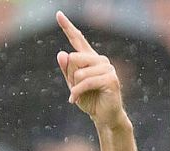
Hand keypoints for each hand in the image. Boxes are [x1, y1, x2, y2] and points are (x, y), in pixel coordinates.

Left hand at [54, 11, 125, 127]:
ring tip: (77, 96)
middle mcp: (100, 60)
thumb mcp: (73, 85)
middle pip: (74, 58)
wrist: (103, 117)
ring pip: (79, 72)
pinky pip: (85, 82)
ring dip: (74, 87)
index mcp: (90, 58)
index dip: (67, 27)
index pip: (77, 39)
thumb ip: (67, 70)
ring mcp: (107, 68)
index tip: (58, 14)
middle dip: (70, 76)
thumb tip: (61, 53)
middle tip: (74, 89)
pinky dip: (77, 93)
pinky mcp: (110, 79)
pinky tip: (75, 100)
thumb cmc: (89, 100)